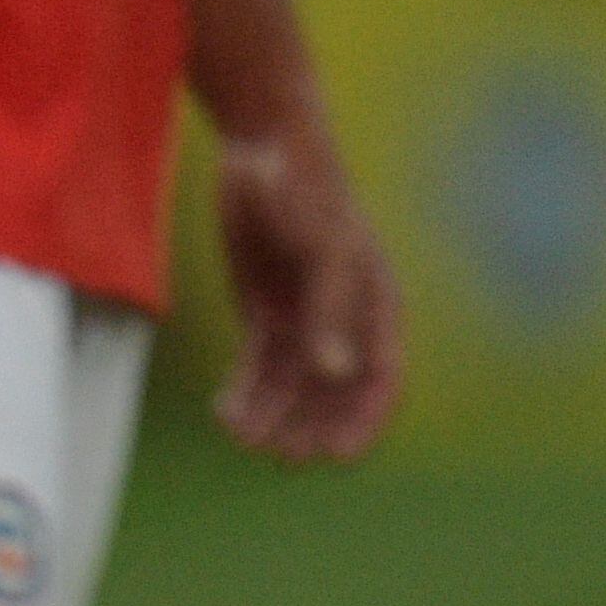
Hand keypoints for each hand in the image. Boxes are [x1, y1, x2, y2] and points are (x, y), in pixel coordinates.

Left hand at [212, 119, 402, 463]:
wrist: (263, 150)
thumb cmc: (308, 192)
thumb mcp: (325, 249)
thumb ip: (330, 312)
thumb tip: (335, 374)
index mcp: (375, 306)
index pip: (380, 378)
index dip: (364, 420)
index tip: (339, 455)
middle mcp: (342, 321)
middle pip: (332, 394)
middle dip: (310, 427)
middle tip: (283, 453)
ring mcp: (303, 320)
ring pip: (291, 389)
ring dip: (272, 417)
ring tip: (243, 437)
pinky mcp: (266, 317)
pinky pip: (258, 370)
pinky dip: (245, 395)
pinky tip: (225, 414)